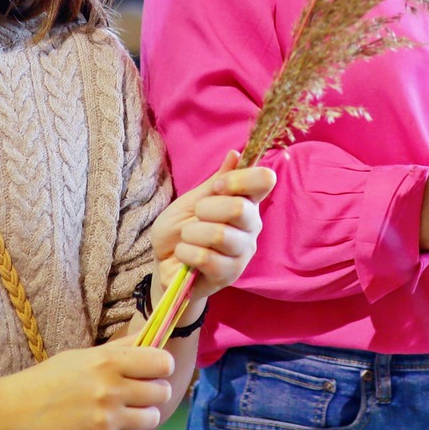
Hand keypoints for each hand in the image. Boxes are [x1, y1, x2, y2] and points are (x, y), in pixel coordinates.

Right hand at [4, 336, 174, 429]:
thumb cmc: (48, 379)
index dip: (161, 367)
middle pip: (162, 392)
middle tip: (137, 395)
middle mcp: (112, 389)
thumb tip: (150, 336)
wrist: (16, 413)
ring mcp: (108, 418)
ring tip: (126, 414)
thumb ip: (119, 349)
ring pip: (152, 418)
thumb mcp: (83, 355)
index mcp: (108, 361)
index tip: (152, 371)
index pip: (162, 362)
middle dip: (154, 393)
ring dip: (143, 417)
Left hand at [152, 152, 273, 302]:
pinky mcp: (230, 274)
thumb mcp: (193, 200)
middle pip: (239, 208)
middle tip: (195, 217)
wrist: (164, 261)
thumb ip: (216, 181)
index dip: (239, 179)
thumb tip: (235, 155)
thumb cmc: (180, 229)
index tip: (216, 188)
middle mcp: (251, 226)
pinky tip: (184, 255)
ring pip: (220, 235)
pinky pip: (206, 257)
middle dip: (205, 209)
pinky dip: (186, 253)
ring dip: (192, 234)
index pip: (264, 181)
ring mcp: (242, 252)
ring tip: (187, 239)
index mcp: (247, 202)